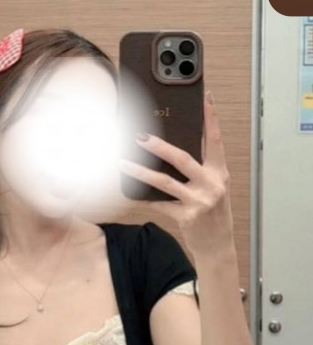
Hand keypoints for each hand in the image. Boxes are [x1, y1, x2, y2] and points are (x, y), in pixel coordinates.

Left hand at [118, 90, 233, 256]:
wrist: (218, 246)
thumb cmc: (212, 215)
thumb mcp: (213, 189)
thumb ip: (198, 172)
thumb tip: (169, 153)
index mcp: (220, 173)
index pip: (215, 141)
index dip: (211, 119)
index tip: (206, 98)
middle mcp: (212, 184)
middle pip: (182, 159)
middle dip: (159, 146)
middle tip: (139, 136)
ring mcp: (199, 201)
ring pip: (164, 182)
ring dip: (140, 171)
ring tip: (123, 164)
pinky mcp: (187, 216)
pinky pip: (159, 204)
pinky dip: (144, 198)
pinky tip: (132, 193)